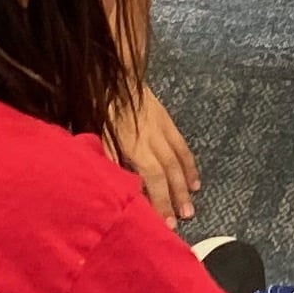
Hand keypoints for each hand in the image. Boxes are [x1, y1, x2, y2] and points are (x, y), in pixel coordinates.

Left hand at [114, 85, 198, 223]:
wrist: (118, 72)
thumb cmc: (102, 102)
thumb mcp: (98, 129)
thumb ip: (108, 154)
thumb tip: (116, 181)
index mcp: (134, 142)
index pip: (152, 176)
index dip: (159, 199)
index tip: (164, 220)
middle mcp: (152, 138)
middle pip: (168, 171)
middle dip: (175, 197)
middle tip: (182, 220)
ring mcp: (162, 129)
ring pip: (178, 160)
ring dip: (185, 184)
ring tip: (190, 207)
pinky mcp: (167, 121)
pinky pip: (182, 145)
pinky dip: (189, 164)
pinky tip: (194, 180)